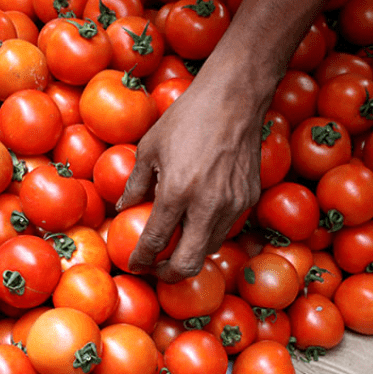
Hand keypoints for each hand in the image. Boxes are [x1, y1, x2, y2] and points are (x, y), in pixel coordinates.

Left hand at [116, 62, 267, 281]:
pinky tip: (196, 219)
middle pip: (188, 263)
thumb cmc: (187, 117)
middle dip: (169, 274)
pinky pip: (226, 227)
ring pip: (209, 248)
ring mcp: (232, 204)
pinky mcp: (249, 198)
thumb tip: (123, 207)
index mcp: (178, 192)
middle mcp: (207, 205)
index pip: (156, 241)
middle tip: (156, 269)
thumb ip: (135, 183)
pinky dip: (208, 231)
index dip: (142, 259)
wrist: (234, 99)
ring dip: (190, 252)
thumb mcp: (150, 146)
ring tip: (175, 245)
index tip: (134, 264)